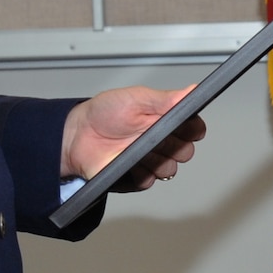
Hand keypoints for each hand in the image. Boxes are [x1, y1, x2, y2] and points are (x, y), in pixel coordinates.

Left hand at [61, 86, 206, 191]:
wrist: (77, 134)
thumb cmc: (104, 112)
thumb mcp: (136, 98)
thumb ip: (166, 98)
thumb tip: (192, 90)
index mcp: (165, 119)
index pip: (194, 128)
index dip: (194, 129)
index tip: (186, 126)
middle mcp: (161, 141)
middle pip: (186, 151)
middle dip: (175, 145)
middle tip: (157, 136)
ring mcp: (150, 160)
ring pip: (170, 168)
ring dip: (157, 160)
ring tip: (138, 148)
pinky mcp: (137, 176)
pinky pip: (150, 181)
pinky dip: (141, 172)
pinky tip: (129, 161)